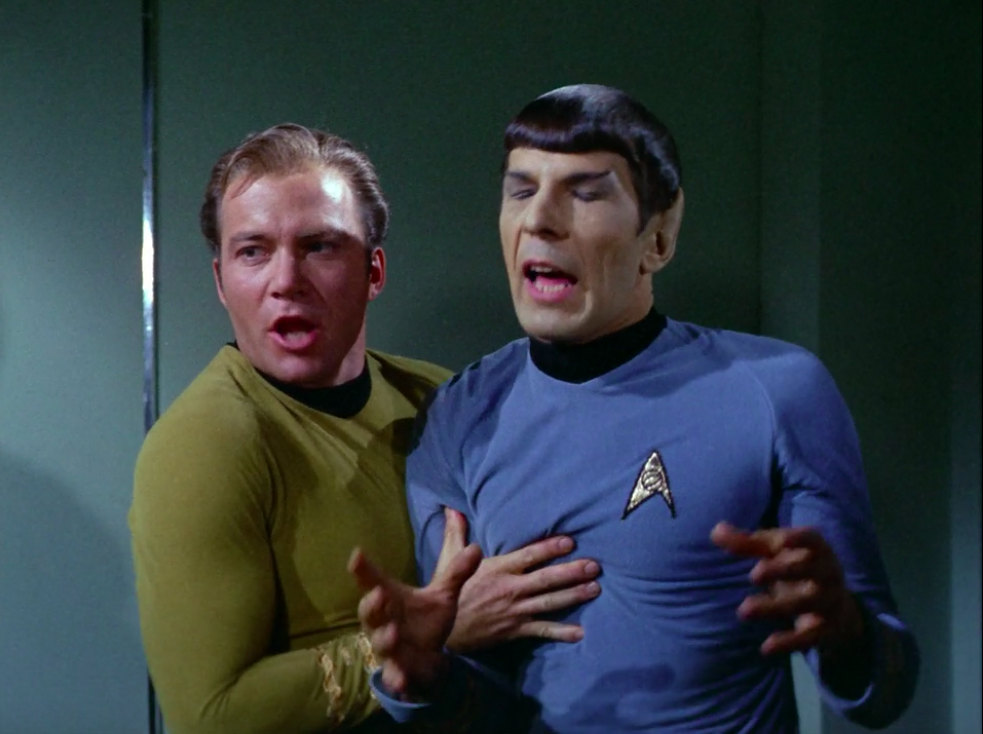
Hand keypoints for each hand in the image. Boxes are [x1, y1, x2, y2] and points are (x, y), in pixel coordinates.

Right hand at [349, 523, 481, 698]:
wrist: (429, 657)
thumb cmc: (426, 618)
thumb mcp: (443, 595)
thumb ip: (456, 573)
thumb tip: (476, 548)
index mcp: (390, 599)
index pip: (373, 581)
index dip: (362, 569)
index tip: (357, 555)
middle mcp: (383, 622)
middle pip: (369, 612)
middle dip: (372, 604)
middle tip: (379, 594)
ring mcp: (389, 648)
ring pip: (380, 644)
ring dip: (385, 639)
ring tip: (394, 632)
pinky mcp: (398, 671)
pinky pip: (393, 675)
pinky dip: (396, 678)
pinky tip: (401, 681)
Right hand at [436, 509, 600, 652]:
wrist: (442, 630)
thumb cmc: (449, 591)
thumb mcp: (448, 559)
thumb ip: (455, 532)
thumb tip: (451, 507)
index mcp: (497, 569)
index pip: (528, 556)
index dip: (549, 548)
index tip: (570, 542)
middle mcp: (510, 589)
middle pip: (546, 579)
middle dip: (571, 572)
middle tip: (594, 566)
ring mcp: (515, 611)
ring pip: (549, 602)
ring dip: (573, 596)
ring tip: (595, 588)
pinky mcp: (515, 630)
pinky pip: (541, 631)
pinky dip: (561, 632)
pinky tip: (581, 632)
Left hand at [710, 522, 865, 656]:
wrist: (837, 610)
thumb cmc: (795, 569)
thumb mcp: (775, 554)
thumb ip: (746, 543)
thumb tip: (716, 531)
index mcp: (815, 548)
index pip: (810, 539)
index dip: (797, 538)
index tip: (779, 542)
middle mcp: (827, 572)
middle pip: (809, 568)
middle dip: (783, 570)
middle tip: (753, 575)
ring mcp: (830, 601)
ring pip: (807, 602)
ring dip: (775, 606)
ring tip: (744, 610)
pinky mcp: (827, 629)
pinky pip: (811, 636)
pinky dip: (790, 642)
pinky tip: (766, 647)